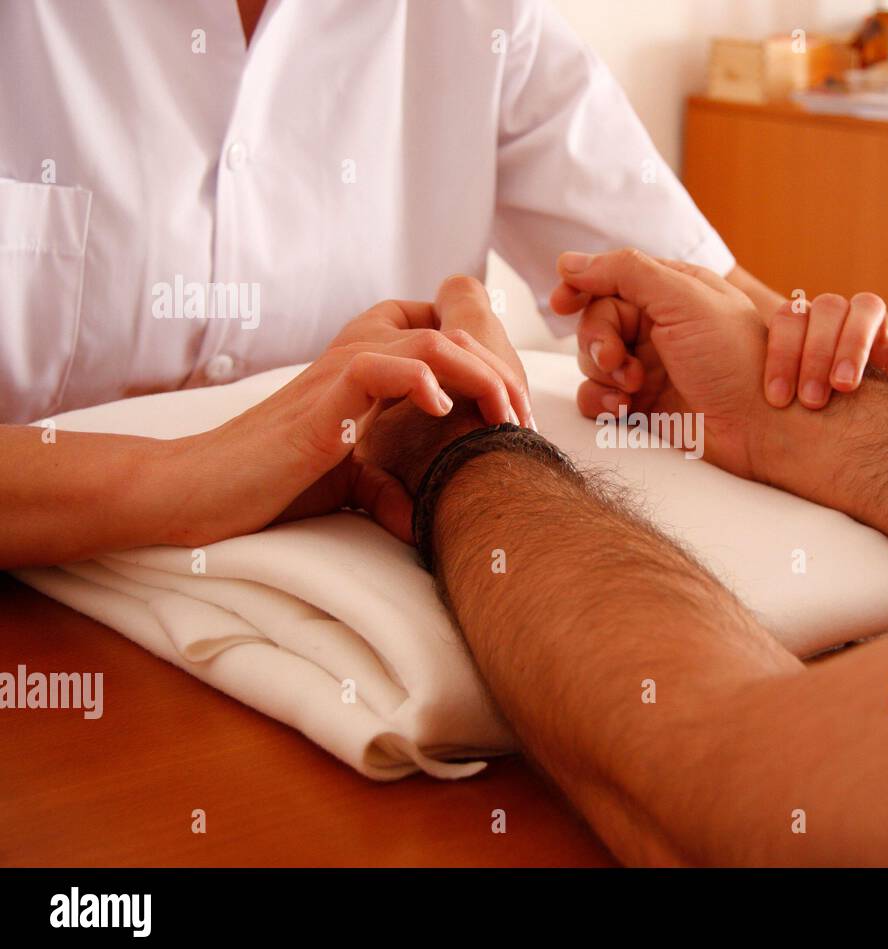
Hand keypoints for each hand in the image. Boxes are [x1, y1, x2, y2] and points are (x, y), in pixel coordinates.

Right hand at [166, 293, 529, 545]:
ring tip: (503, 419)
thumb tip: (417, 517)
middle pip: (452, 335)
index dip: (485, 362)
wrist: (203, 492)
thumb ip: (382, 485)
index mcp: (369, 371)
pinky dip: (421, 381)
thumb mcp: (344, 482)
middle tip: (526, 422)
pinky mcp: (324, 399)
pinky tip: (446, 414)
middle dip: (500, 373)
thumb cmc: (270, 484)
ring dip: (479, 377)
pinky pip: (381, 366)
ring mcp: (340, 373)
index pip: (440, 333)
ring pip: (429, 341)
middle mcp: (358, 358)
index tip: (512, 413)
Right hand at [550, 249, 887, 480]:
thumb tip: (568, 262)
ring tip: (631, 388)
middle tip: (614, 360)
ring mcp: (648, 366)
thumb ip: (625, 272)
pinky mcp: (642, 404)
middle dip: (596, 341)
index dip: (582, 289)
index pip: (609, 280)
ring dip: (600, 375)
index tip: (562, 302)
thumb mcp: (684, 299)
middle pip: (594, 322)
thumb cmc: (736, 360)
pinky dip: (600, 403)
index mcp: (670, 292)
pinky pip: (598, 398)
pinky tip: (623, 409)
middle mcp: (657, 326)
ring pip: (591, 362)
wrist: (763, 426)